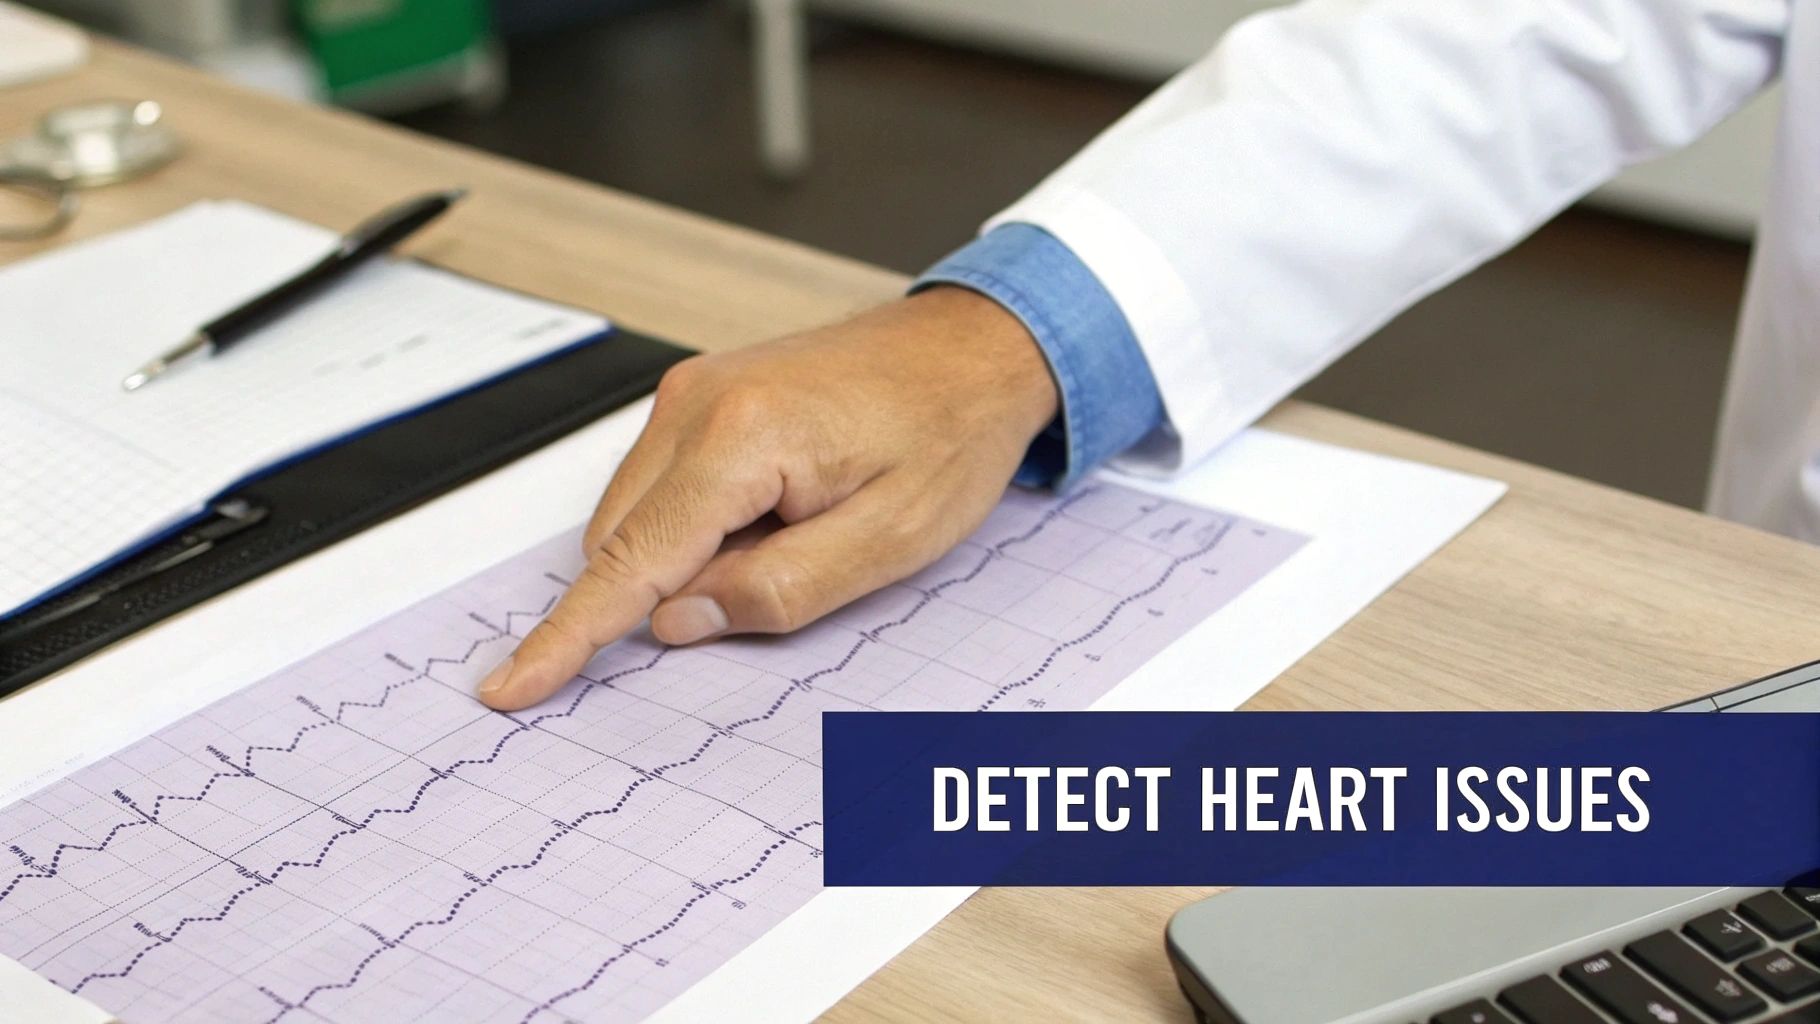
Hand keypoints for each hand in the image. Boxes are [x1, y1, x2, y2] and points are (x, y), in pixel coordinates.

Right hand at [475, 286, 1059, 710]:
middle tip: (794, 570)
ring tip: (804, 523)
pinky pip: (663, 489)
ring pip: (639, 520)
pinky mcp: (700, 397)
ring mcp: (691, 393)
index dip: (569, 635)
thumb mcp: (888, 540)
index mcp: (739, 436)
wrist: (973, 349)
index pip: (629, 561)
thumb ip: (778, 591)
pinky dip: (702, 524)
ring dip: (694, 556)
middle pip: (624, 544)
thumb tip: (677, 622)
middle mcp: (695, 402)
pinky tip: (781, 506)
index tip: (512, 685)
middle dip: (678, 590)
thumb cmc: (947, 433)